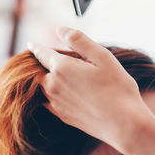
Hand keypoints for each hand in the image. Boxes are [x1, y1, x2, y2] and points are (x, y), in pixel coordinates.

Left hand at [27, 27, 148, 147]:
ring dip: (48, 78)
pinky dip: (52, 93)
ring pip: (44, 86)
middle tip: (55, 59)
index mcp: (62, 68)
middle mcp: (53, 86)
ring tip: (63, 75)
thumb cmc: (117, 88)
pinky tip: (67, 93)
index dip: (37, 47)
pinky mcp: (62, 116)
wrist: (123, 124)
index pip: (41, 53)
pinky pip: (49, 101)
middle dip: (44, 63)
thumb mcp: (102, 56)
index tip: (31, 44)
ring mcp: (56, 103)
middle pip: (40, 70)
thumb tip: (60, 30)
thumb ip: (79, 40)